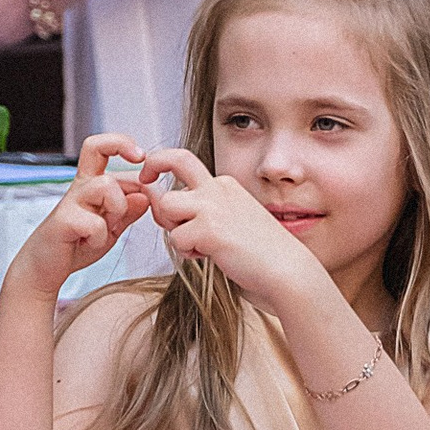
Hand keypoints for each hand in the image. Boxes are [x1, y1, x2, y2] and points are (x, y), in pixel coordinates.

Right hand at [14, 132, 151, 301]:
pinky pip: (94, 223)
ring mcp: (71, 202)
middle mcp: (81, 187)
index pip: (105, 148)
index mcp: (92, 183)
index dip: (126, 145)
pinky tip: (92, 243)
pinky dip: (100, 237)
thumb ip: (127, 212)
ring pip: (105, 185)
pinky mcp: (63, 222)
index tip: (142, 157)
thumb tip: (145, 195)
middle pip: (95, 146)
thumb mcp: (110, 227)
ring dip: (118, 208)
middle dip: (122, 146)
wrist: (45, 267)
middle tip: (140, 164)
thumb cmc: (76, 244)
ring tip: (110, 227)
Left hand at [139, 145, 321, 312]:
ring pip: (166, 206)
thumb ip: (197, 210)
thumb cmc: (258, 250)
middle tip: (144, 180)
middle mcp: (218, 188)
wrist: (285, 268)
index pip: (185, 162)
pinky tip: (212, 255)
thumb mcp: (227, 219)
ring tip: (198, 244)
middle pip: (175, 160)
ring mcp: (213, 206)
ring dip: (173, 228)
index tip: (149, 174)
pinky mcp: (209, 229)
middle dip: (153, 165)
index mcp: (224, 184)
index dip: (162, 164)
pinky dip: (188, 251)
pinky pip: (177, 239)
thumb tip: (160, 203)